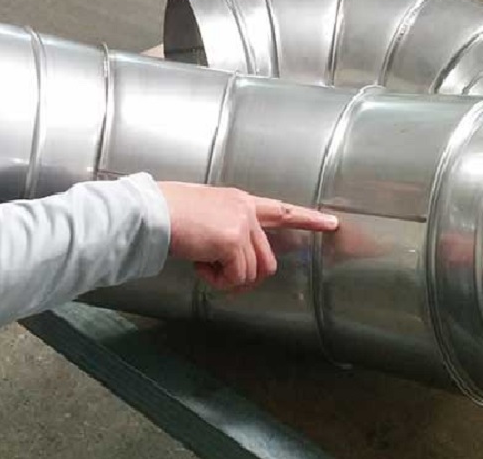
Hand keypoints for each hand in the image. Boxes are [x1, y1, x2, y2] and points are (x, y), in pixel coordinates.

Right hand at [158, 182, 338, 291]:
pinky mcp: (233, 241)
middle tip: (217, 276)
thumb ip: (221, 226)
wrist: (151, 212)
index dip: (307, 218)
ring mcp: (241, 224)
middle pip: (266, 260)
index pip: (280, 210)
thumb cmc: (166, 212)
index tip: (330, 223)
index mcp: (238, 201)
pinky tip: (199, 265)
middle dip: (244, 277)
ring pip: (252, 272)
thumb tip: (223, 253)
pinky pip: (235, 277)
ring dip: (227, 279)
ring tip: (203, 265)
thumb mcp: (202, 212)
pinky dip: (216, 281)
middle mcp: (245, 210)